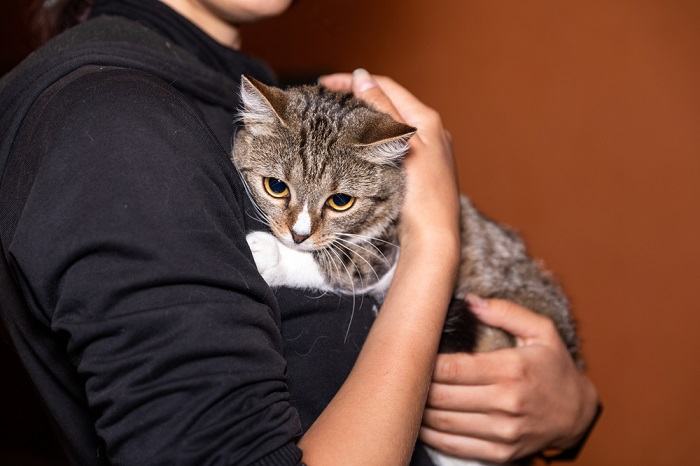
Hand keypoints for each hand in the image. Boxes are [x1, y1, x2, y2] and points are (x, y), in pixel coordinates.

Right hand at [319, 70, 460, 254]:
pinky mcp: (419, 171)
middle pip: (387, 104)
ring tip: (337, 122)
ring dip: (364, 120)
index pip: (385, 86)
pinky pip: (391, 145)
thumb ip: (381, 111)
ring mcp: (425, 152)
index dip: (353, 82)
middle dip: (357, 100)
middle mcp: (429, 132)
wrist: (433, 238)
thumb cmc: (422, 195)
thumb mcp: (399, 146)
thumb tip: (362, 77)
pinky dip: (373, 140)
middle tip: (327, 103)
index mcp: (426, 120)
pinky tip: (357, 148)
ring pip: (388, 126)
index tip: (324, 86)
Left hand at [420, 297, 598, 462]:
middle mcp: (507, 402)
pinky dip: (432, 436)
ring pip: (444, 422)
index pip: (453, 368)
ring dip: (418, 411)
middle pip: (443, 396)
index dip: (425, 362)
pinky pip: (456, 446)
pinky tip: (420, 423)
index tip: (412, 352)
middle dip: (416, 386)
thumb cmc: (555, 367)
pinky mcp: (501, 452)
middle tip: (401, 374)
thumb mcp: (541, 330)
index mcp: (512, 369)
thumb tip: (470, 300)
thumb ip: (505, 312)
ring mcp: (503, 431)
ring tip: (404, 396)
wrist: (578, 413)